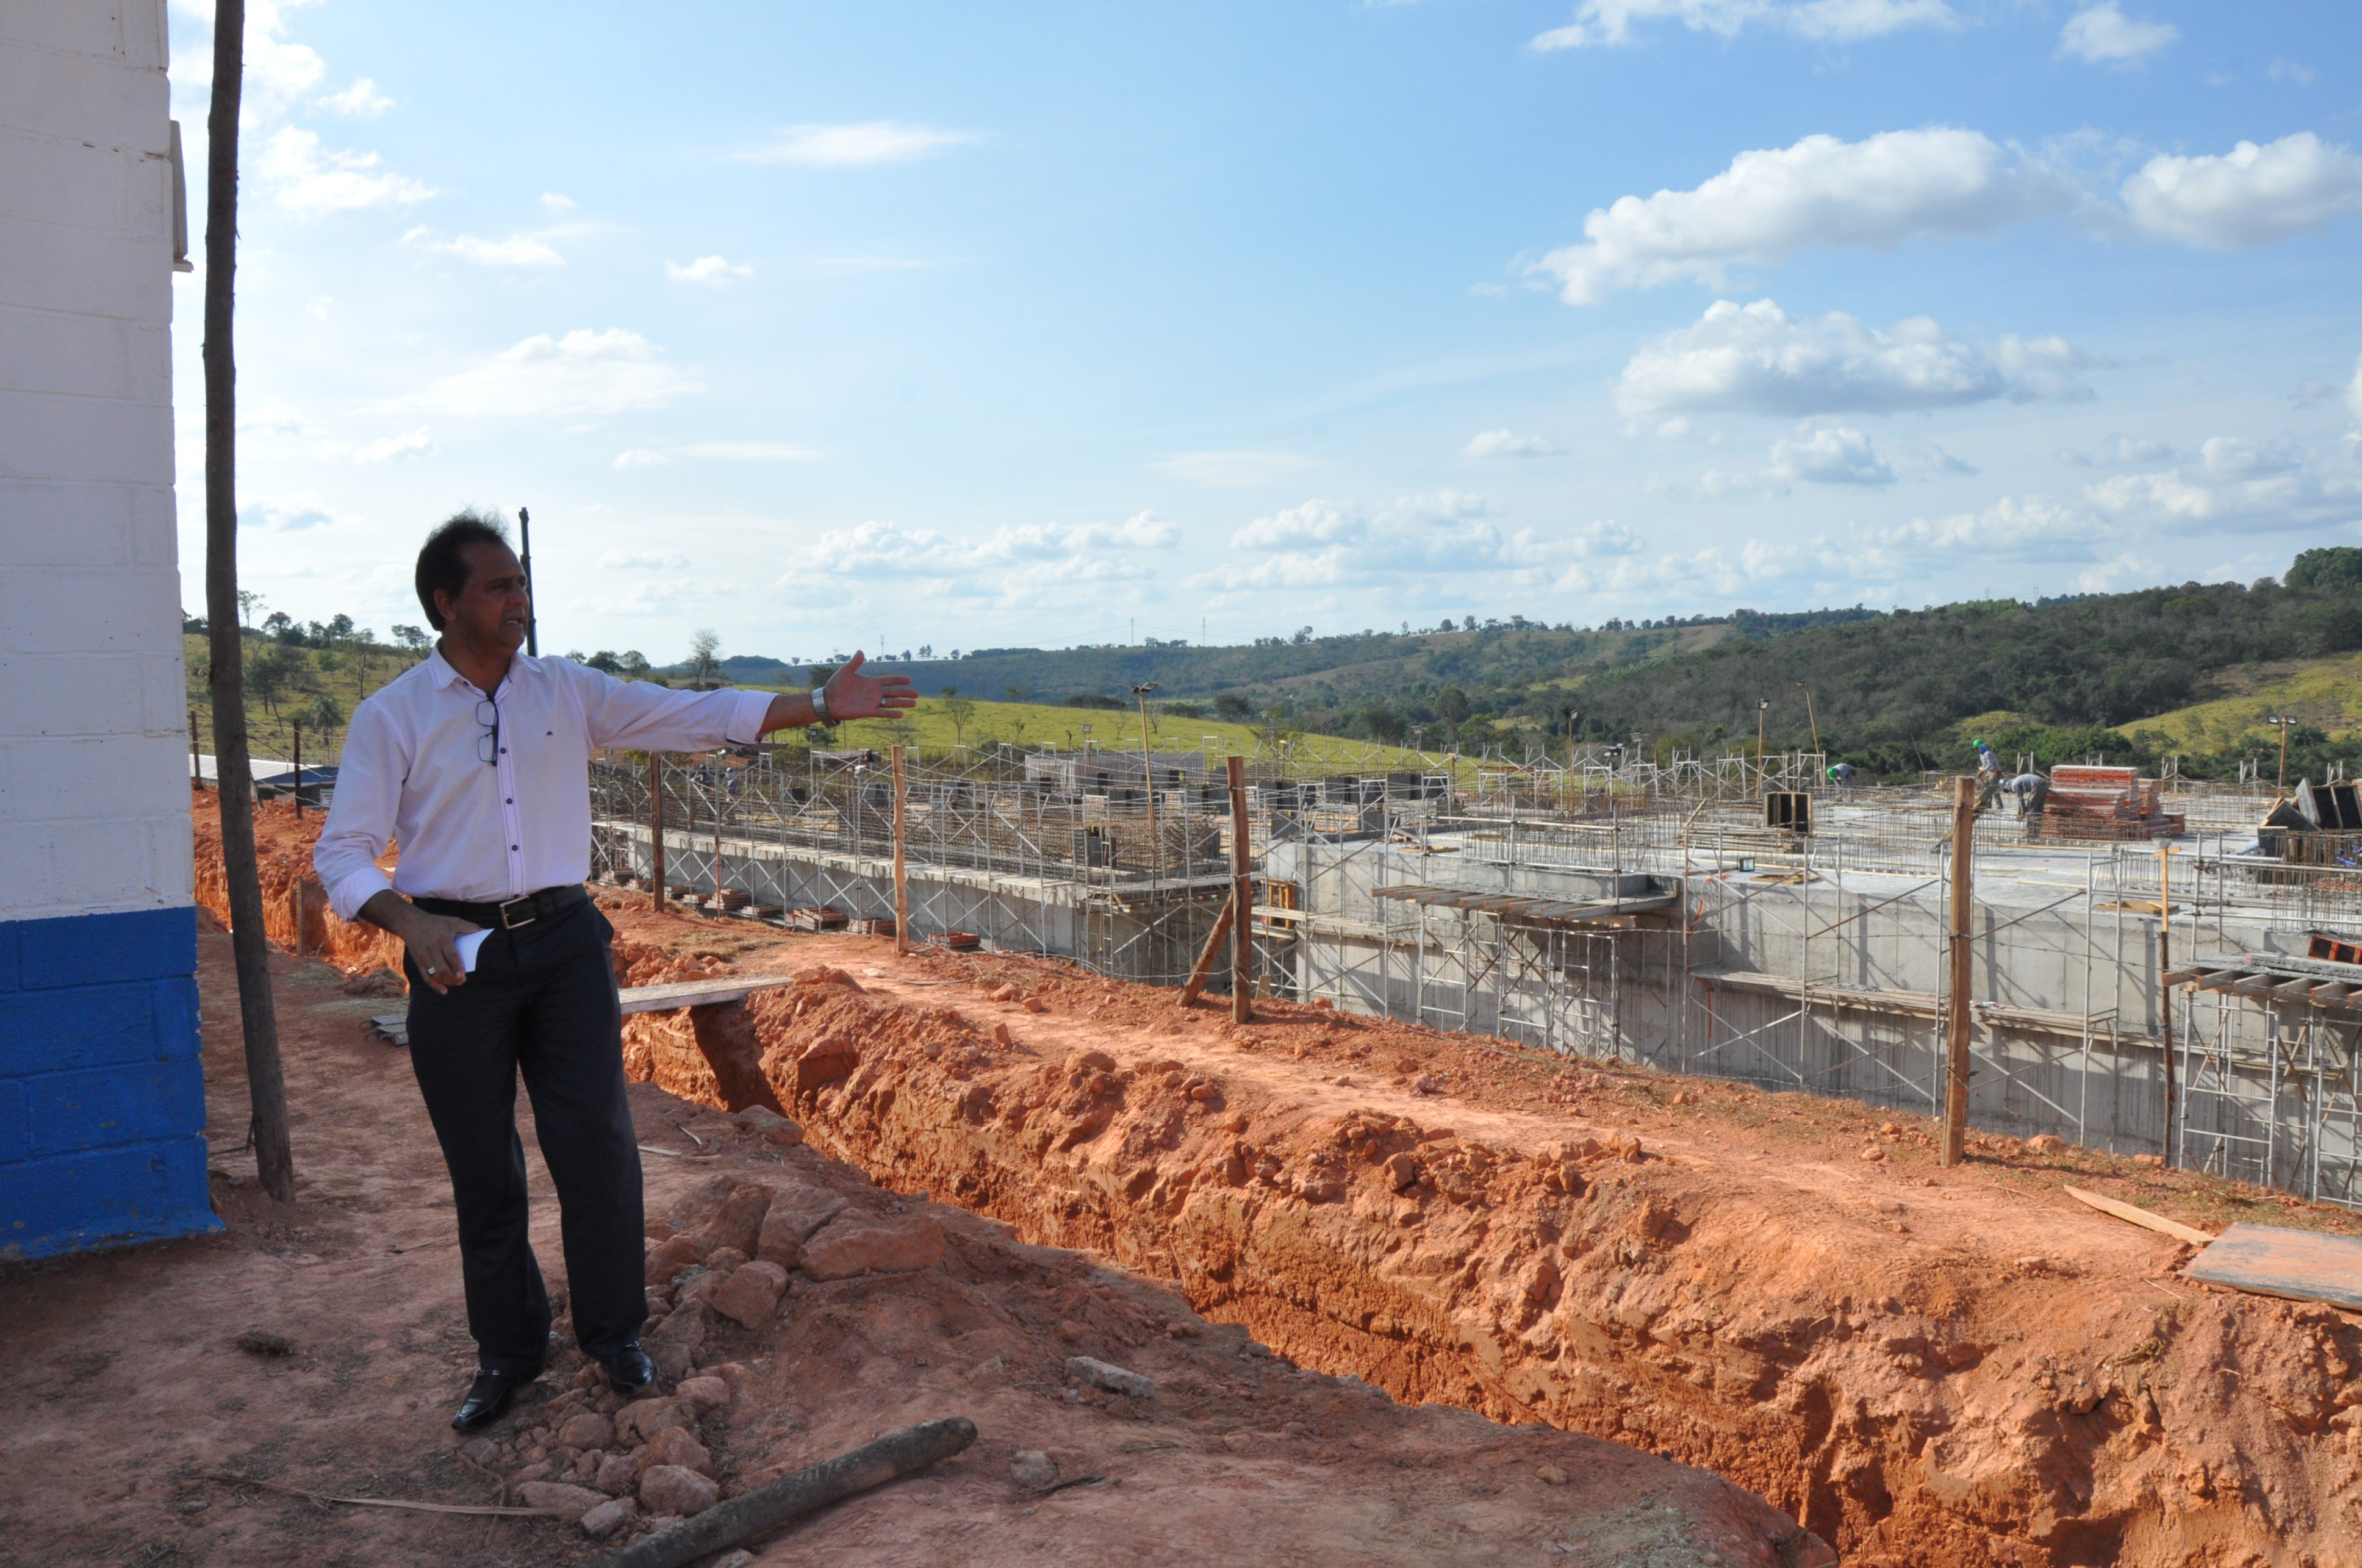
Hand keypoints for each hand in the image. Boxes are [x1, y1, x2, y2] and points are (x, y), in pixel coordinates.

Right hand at [360, 891, 479, 994]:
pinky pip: (425, 977)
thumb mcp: (452, 921)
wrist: (410, 923)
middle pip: (442, 968)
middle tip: (462, 981)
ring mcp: (424, 956)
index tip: (462, 976)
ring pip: (434, 974)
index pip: (450, 955)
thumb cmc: (435, 923)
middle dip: (452, 978)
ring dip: (446, 982)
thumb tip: (484, 931)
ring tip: (456, 983)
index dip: (456, 967)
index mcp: (442, 939)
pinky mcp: (418, 962)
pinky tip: (444, 990)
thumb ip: (468, 927)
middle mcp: (432, 949)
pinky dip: (434, 985)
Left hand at [822, 650, 918, 721]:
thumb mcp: (845, 671)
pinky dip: (891, 714)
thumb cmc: (836, 685)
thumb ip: (855, 663)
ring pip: (891, 703)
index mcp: (871, 682)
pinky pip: (882, 713)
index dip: (898, 680)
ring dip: (902, 703)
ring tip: (914, 703)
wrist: (828, 701)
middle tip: (917, 694)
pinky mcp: (867, 711)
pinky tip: (901, 714)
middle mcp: (874, 692)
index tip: (909, 680)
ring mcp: (872, 702)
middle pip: (893, 692)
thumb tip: (861, 651)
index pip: (888, 680)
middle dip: (905, 693)